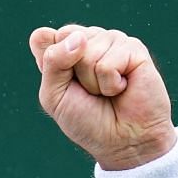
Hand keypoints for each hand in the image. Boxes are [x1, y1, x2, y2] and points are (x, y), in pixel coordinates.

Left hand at [28, 24, 176, 169]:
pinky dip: (110, 84)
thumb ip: (53, 61)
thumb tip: (78, 38)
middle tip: (89, 90)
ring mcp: (113, 41)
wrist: (122, 141)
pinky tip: (122, 88)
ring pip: (87, 51)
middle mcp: (90, 39)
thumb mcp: (54, 95)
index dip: (50, 63)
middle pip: (66, 38)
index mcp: (66, 47)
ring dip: (93, 81)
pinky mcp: (135, 49)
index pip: (43, 37)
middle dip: (72, 73)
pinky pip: (108, 63)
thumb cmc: (87, 119)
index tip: (64, 85)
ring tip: (107, 91)